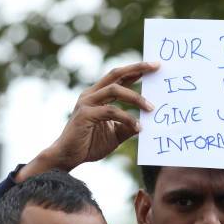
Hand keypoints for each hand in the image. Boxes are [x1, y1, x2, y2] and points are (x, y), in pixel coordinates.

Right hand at [17, 62, 159, 181]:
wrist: (68, 157)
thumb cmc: (90, 144)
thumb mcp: (115, 134)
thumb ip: (128, 126)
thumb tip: (146, 123)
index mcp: (98, 95)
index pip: (119, 77)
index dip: (135, 70)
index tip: (155, 66)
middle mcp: (91, 94)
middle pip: (116, 74)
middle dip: (137, 68)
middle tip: (155, 67)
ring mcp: (86, 103)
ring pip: (115, 90)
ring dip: (136, 97)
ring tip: (151, 108)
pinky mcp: (85, 115)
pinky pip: (111, 111)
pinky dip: (126, 118)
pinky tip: (138, 127)